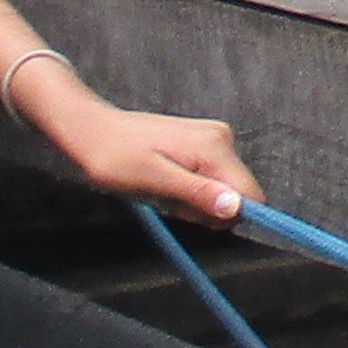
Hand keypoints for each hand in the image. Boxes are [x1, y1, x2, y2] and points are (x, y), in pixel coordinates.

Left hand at [46, 101, 254, 224]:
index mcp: (214, 147)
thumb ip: (198, 194)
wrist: (95, 131)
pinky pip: (211, 178)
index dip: (228, 216)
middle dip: (206, 207)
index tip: (193, 213)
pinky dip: (190, 188)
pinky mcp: (203, 142)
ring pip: (222, 188)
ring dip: (195, 199)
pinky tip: (166, 180)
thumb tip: (235, 209)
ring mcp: (213, 138)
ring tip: (163, 188)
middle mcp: (221, 138)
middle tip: (169, 199)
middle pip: (236, 193)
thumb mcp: (155, 182)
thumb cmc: (117, 159)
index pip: (251, 195)